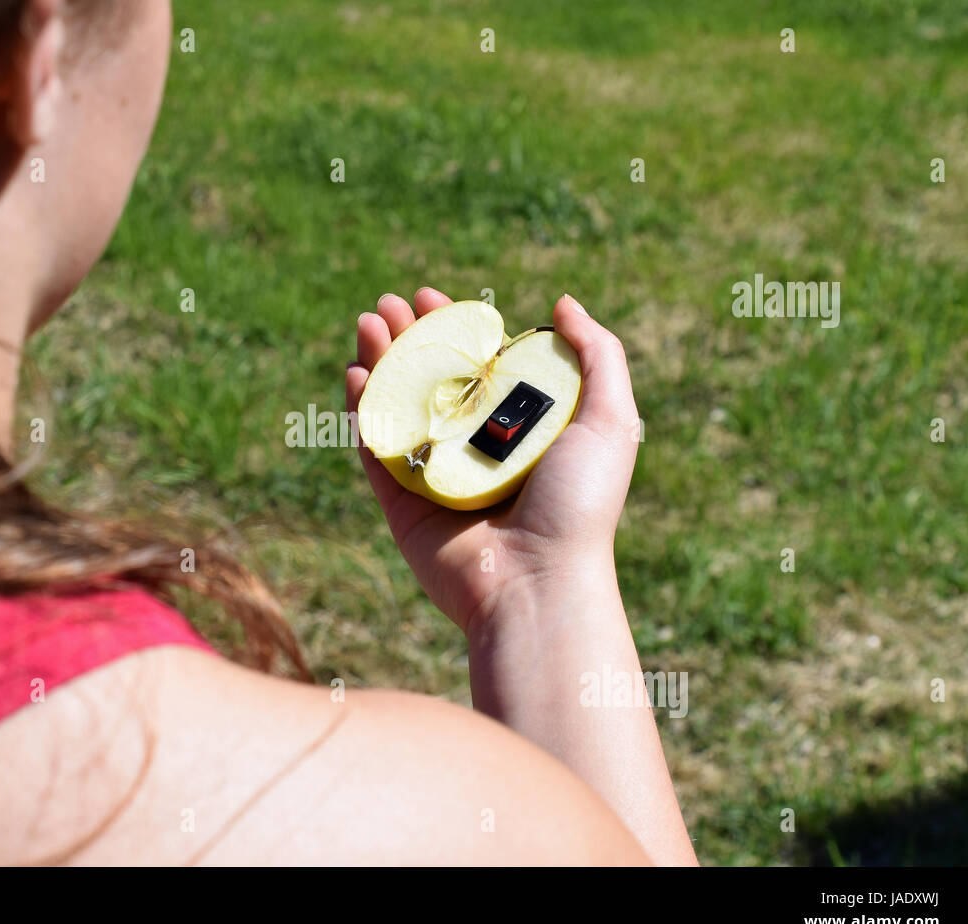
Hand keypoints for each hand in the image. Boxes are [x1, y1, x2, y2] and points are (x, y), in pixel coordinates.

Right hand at [345, 289, 640, 634]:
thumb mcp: (611, 421)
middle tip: (388, 303)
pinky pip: (375, 451)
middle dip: (408, 336)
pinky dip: (362, 411)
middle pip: (431, 380)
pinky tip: (357, 373)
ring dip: (379, 361)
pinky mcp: (404, 504)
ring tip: (368, 321)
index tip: (430, 296)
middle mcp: (475, 448)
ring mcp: (435, 475)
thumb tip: (561, 304)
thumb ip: (598, 356)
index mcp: (519, 428)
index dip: (453, 327)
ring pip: (397, 408)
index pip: (478, 365)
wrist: (537, 583)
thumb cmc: (579, 505)